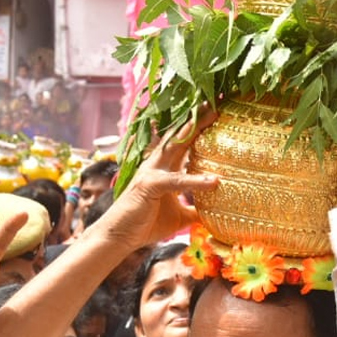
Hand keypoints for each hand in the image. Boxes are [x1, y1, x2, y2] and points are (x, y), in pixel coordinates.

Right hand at [92, 108, 217, 249]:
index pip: (185, 143)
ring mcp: (152, 171)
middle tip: (218, 99)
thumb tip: (214, 213)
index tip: (218, 112)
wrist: (119, 237)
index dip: (200, 127)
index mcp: (164, 168)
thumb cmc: (144, 224)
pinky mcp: (150, 185)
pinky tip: (214, 181)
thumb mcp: (178, 217)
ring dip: (195, 129)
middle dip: (198, 117)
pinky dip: (196, 181)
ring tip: (213, 115)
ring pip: (176, 145)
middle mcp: (157, 164)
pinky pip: (177, 181)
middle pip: (181, 135)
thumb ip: (194, 210)